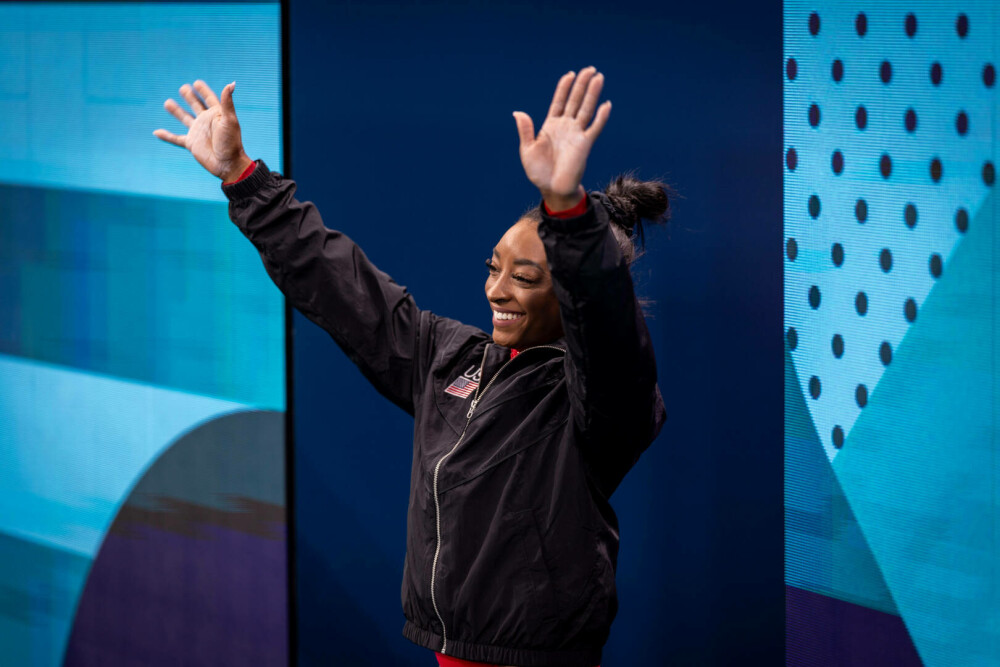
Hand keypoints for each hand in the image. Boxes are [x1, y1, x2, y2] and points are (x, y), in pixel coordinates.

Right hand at [153, 80, 252, 181]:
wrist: (228, 164)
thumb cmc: (231, 142)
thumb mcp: (229, 120)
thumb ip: (227, 102)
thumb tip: (231, 84)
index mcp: (216, 114)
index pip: (209, 98)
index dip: (203, 91)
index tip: (197, 83)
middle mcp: (206, 122)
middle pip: (196, 106)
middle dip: (190, 97)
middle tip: (183, 88)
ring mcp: (198, 132)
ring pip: (184, 118)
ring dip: (176, 111)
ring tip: (167, 102)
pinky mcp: (191, 143)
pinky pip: (176, 139)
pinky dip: (166, 136)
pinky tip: (156, 132)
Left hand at [513, 67, 610, 210]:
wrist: (552, 189)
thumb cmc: (539, 172)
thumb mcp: (527, 150)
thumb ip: (525, 131)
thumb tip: (518, 112)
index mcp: (551, 126)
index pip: (559, 101)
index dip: (564, 88)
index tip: (570, 74)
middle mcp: (565, 127)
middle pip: (575, 100)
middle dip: (582, 84)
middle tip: (590, 69)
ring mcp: (576, 134)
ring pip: (586, 109)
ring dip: (593, 94)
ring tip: (599, 77)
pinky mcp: (585, 144)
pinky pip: (595, 128)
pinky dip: (601, 117)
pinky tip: (606, 105)